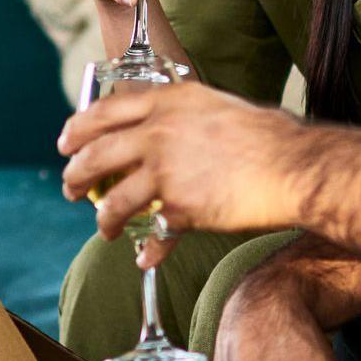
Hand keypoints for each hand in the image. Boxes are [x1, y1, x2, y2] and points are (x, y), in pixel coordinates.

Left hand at [60, 82, 307, 238]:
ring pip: (113, 200)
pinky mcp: (178, 207)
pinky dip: (148, 251)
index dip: (78, 129)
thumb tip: (174, 131)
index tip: (66, 143)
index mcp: (170, 102)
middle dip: (76, 176)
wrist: (294, 167)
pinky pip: (152, 234)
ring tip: (104, 228)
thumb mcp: (221, 108)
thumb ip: (189, 118)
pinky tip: (146, 258)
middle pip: (96, 155)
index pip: (105, 112)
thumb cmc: (271, 138)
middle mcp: (159, 132)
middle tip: (72, 188)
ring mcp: (165, 170)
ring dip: (102, 218)